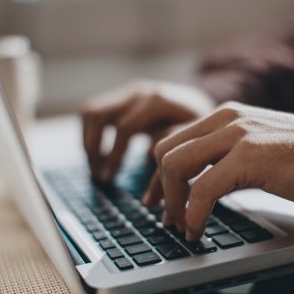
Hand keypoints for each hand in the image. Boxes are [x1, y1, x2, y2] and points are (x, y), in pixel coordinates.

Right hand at [81, 80, 215, 180]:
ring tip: (96, 169)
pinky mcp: (122, 97)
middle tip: (100, 177)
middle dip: (95, 149)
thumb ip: (171, 166)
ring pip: (90, 112)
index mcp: (158, 101)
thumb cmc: (204, 130)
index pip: (125, 128)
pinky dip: (90, 135)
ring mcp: (129, 92)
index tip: (108, 180)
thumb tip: (149, 201)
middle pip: (98, 115)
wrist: (205, 107)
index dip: (115, 156)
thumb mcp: (195, 146)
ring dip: (88, 142)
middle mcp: (140, 92)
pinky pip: (93, 112)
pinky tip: (101, 157)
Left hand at [144, 102, 293, 240]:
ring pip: (176, 165)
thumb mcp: (256, 147)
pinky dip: (193, 213)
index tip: (156, 200)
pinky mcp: (249, 157)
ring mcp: (237, 135)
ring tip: (181, 226)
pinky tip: (197, 229)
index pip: (173, 140)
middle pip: (165, 151)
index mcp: (225, 116)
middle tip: (166, 217)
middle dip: (159, 188)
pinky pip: (203, 188)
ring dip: (172, 202)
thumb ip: (225, 155)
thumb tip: (197, 184)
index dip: (158, 175)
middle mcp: (226, 119)